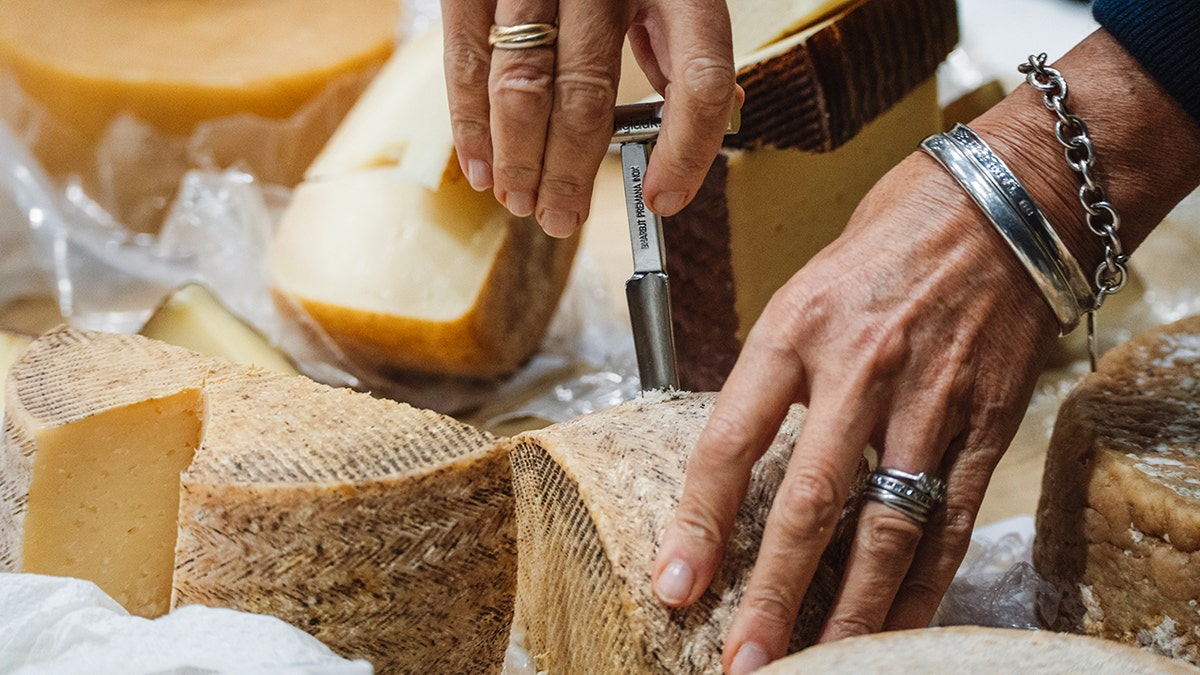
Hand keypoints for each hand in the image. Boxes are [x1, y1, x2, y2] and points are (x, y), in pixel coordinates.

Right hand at [441, 0, 739, 236]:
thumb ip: (677, 46)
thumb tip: (697, 128)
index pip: (699, 79)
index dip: (686, 151)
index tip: (663, 201)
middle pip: (588, 96)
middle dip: (570, 174)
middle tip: (560, 220)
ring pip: (523, 86)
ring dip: (518, 159)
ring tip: (520, 202)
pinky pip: (468, 56)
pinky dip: (470, 123)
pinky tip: (478, 167)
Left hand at [650, 150, 1060, 672]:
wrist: (1006, 201)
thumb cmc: (891, 238)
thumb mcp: (805, 286)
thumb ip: (776, 373)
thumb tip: (741, 454)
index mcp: (795, 328)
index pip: (731, 441)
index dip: (699, 522)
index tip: (675, 585)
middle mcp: (860, 367)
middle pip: (809, 502)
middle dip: (773, 593)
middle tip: (746, 662)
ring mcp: (930, 398)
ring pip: (886, 526)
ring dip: (851, 609)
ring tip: (823, 664)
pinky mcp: (988, 420)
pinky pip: (953, 517)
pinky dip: (925, 582)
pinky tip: (898, 624)